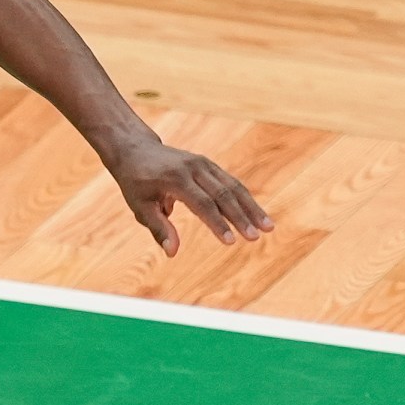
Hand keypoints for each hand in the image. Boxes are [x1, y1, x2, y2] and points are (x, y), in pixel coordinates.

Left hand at [107, 139, 270, 256]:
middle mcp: (194, 169)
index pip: (202, 204)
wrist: (136, 151)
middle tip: (256, 237)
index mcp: (176, 179)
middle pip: (223, 194)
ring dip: (252, 207)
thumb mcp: (140, 207)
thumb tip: (172, 252)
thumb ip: (159, 228)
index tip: (231, 241)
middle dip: (242, 217)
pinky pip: (230, 182)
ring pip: (233, 186)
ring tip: (268, 227)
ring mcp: (203, 164)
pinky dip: (245, 198)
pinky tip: (257, 215)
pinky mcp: (209, 165)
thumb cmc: (136, 183)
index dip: (217, 223)